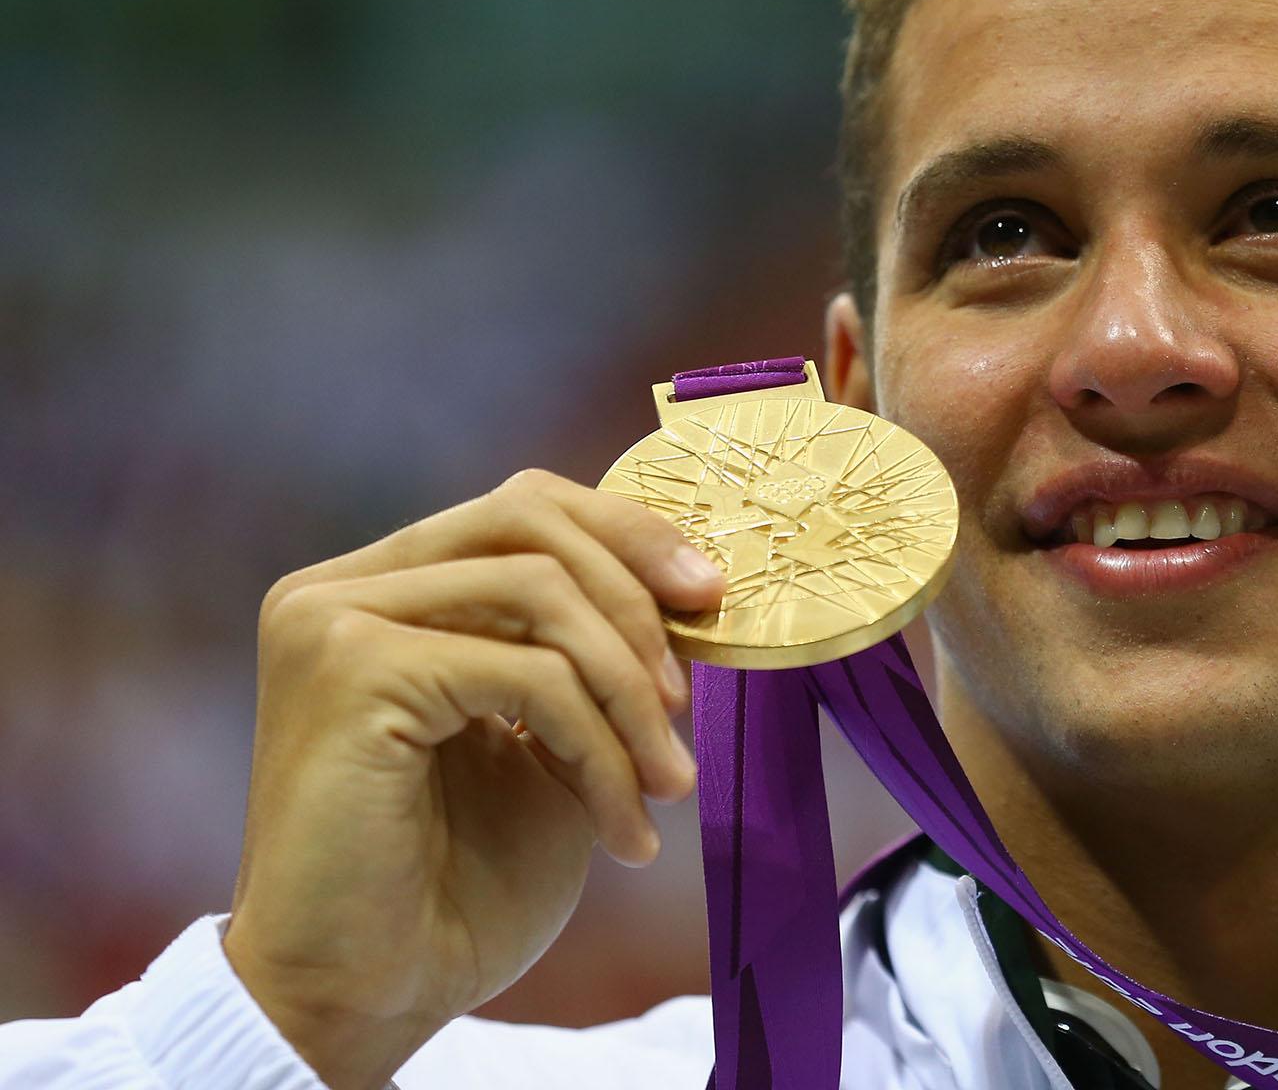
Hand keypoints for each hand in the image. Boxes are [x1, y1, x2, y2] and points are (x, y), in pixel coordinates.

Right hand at [219, 467, 722, 1089]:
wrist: (369, 1001)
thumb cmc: (455, 886)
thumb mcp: (549, 739)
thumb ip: (589, 651)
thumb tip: (692, 582)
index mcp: (380, 591)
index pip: (523, 510)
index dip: (629, 535)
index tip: (711, 596)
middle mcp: (339, 589)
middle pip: (529, 517)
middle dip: (637, 593)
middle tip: (693, 693)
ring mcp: (333, 622)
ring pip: (540, 592)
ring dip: (628, 693)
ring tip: (668, 784)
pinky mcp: (350, 671)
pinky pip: (526, 674)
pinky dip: (598, 745)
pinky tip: (623, 825)